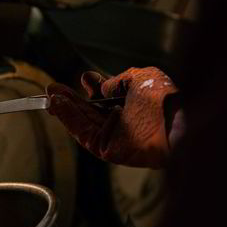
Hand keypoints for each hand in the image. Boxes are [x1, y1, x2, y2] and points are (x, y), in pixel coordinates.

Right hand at [47, 67, 178, 167]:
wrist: (175, 124)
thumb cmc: (165, 101)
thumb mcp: (141, 77)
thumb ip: (117, 81)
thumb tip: (101, 86)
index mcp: (133, 105)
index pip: (106, 97)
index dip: (93, 87)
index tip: (84, 79)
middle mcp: (122, 122)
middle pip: (89, 110)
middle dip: (70, 98)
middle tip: (52, 89)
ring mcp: (114, 137)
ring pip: (83, 122)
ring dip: (65, 108)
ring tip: (50, 96)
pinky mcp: (107, 149)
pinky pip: (83, 133)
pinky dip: (69, 120)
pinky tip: (58, 106)